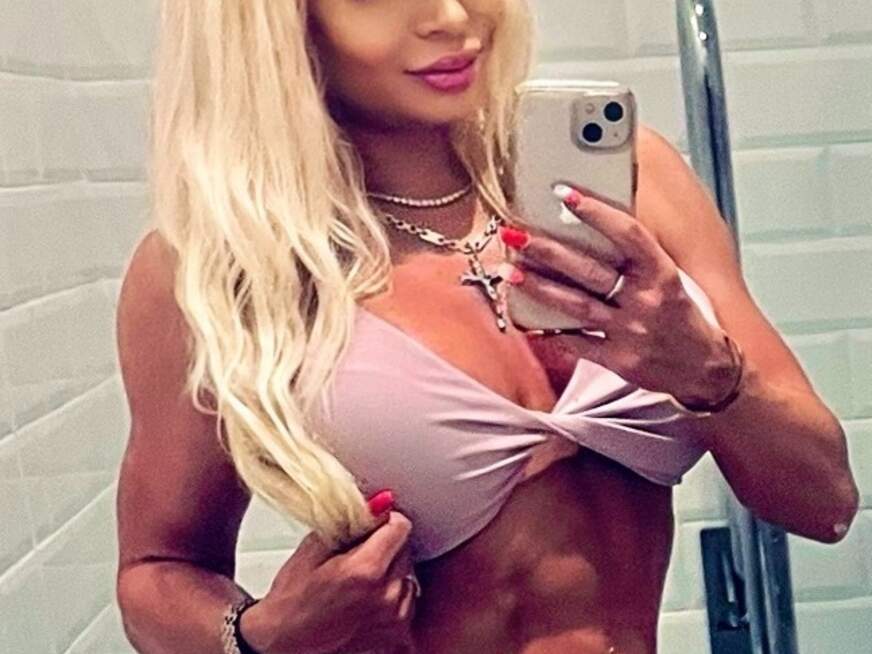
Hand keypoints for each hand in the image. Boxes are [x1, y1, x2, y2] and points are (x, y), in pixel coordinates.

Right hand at [240, 495, 418, 653]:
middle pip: (405, 551)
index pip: (400, 526)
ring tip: (361, 584)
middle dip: (387, 548)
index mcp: (366, 570)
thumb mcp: (313, 550)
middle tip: (359, 556)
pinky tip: (367, 602)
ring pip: (408, 578)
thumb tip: (378, 503)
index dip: (385, 521)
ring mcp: (394, 621)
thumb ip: (349, 523)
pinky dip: (392, 599)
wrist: (283, 646)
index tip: (375, 524)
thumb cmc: (292, 602)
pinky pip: (407, 604)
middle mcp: (386, 597)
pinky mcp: (396, 638)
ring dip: (392, 575)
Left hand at [499, 183, 733, 404]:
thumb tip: (594, 220)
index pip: (628, 234)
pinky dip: (549, 333)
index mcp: (662, 273)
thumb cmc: (681, 315)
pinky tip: (524, 320)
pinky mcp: (618, 360)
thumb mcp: (671, 277)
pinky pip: (576, 344)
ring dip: (539, 288)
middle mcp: (645, 300)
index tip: (564, 193)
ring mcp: (629, 332)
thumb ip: (638, 256)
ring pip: (575, 306)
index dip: (596, 212)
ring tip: (509, 272)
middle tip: (514, 234)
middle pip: (589, 270)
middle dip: (547, 251)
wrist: (703, 368)